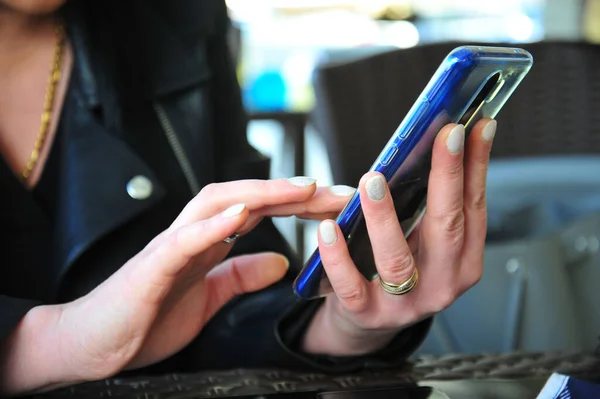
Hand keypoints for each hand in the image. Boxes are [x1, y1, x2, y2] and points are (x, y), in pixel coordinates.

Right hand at [1, 177, 353, 394]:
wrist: (95, 342)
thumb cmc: (147, 316)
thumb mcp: (210, 298)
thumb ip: (242, 276)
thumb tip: (282, 263)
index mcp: (209, 242)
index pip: (259, 211)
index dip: (298, 203)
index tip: (337, 204)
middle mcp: (193, 234)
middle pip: (247, 197)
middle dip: (293, 191)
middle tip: (339, 191)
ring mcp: (171, 245)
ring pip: (218, 203)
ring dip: (262, 192)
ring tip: (302, 187)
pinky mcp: (152, 266)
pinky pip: (184, 238)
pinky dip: (213, 223)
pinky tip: (241, 213)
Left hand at [302, 119, 496, 355]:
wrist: (371, 319)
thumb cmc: (400, 269)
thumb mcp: (425, 237)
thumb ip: (432, 202)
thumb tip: (437, 146)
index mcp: (462, 260)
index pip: (473, 206)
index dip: (476, 166)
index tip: (473, 127)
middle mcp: (441, 282)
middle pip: (447, 228)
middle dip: (447, 177)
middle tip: (443, 137)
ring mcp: (405, 303)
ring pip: (396, 259)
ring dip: (383, 217)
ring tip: (372, 181)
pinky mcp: (367, 313)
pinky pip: (350, 285)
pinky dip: (337, 256)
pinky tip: (327, 228)